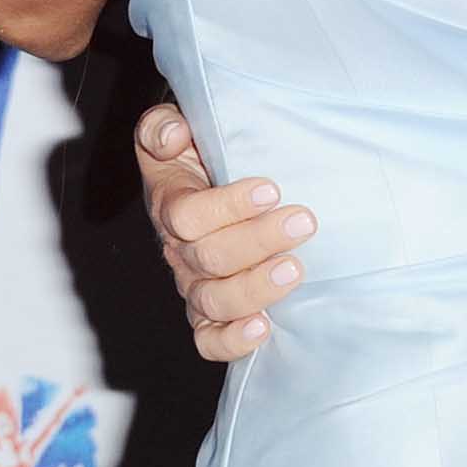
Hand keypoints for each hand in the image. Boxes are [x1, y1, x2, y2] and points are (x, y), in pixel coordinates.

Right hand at [134, 102, 312, 362]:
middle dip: (258, 241)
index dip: (228, 205)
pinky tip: (264, 326)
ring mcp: (193, 284)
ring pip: (212, 301)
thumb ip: (163, 126)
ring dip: (255, 287)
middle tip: (303, 222)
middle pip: (207, 258)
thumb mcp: (175, 127)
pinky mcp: (210, 314)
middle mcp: (177, 250)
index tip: (271, 189)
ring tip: (295, 269)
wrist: (209, 179)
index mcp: (169, 204)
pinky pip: (209, 340)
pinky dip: (232, 340)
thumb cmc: (200, 153)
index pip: (186, 214)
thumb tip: (172, 136)